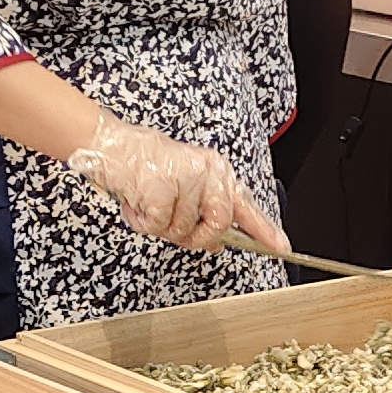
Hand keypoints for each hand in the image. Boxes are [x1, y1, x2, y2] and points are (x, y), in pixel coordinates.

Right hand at [69, 119, 290, 256]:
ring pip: (183, 230)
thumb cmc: (143, 166)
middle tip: (175, 228)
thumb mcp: (181, 187)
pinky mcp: (163, 187)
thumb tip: (215, 244)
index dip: (264, 229)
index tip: (281, 247)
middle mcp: (206, 172)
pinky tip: (136, 205)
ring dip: (160, 227)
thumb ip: (202, 214)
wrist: (110, 146)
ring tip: (148, 204)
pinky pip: (158, 226)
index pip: (244, 205)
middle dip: (196, 237)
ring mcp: (186, 178)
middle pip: (218, 225)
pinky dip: (143, 223)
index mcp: (214, 171)